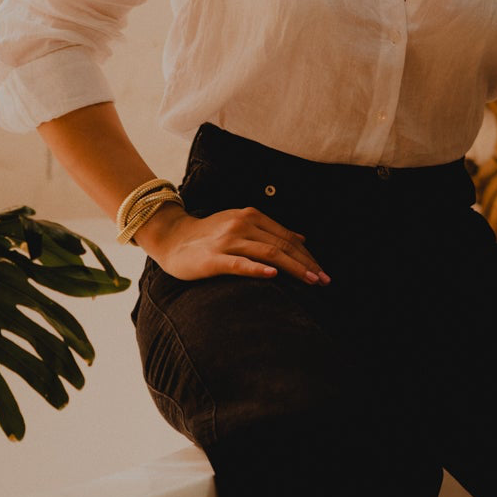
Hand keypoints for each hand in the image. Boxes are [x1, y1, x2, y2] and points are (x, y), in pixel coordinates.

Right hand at [136, 202, 330, 285]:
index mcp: (251, 216)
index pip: (287, 237)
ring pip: (268, 253)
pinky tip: (274, 276)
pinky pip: (239, 263)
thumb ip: (271, 231)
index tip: (322, 272)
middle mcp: (242, 224)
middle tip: (324, 281)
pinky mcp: (214, 258)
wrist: (172, 238)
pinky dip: (258, 269)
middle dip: (307, 264)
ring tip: (311, 281)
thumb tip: (303, 238)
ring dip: (293, 268)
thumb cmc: (210, 235)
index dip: (307, 255)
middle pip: (282, 245)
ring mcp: (228, 241)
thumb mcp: (242, 225)